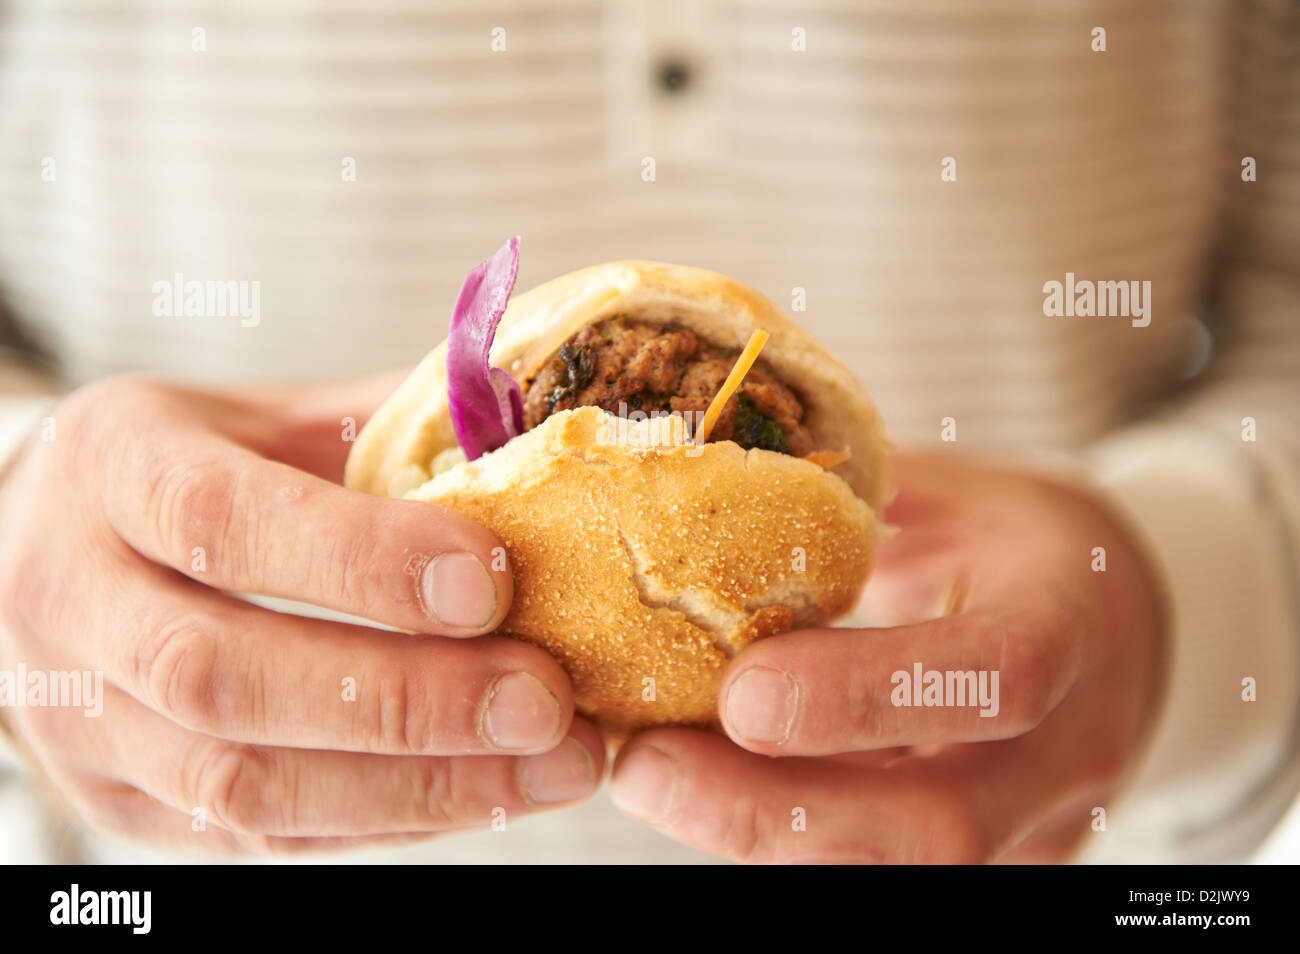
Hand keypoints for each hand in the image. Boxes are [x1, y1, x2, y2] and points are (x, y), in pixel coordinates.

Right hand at [0, 375, 602, 854]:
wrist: (67, 537)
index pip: (218, 519)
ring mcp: (76, 716)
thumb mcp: (282, 417)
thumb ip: (395, 435)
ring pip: (236, 784)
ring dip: (414, 785)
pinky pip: (257, 837)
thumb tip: (545, 450)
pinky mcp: (114, 798)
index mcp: (112, 464)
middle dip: (403, 699)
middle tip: (544, 701)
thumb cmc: (208, 462)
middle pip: (220, 675)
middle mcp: (68, 595)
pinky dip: (387, 820)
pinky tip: (488, 791)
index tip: (492, 582)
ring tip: (549, 764)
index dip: (357, 559)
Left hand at [607, 453, 1167, 862]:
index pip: (992, 677)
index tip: (738, 689)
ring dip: (760, 835)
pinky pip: (883, 868)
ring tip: (653, 782)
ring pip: (899, 869)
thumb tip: (708, 482)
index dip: (862, 695)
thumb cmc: (1020, 545)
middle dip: (775, 808)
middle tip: (646, 768)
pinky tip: (707, 796)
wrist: (1120, 627)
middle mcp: (1068, 748)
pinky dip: (787, 841)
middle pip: (937, 824)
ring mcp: (1039, 824)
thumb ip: (856, 500)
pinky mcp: (1000, 864)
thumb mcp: (961, 495)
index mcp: (1070, 622)